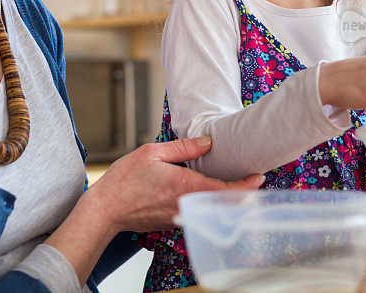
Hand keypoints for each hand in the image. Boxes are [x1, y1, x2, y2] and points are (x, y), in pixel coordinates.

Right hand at [84, 136, 264, 234]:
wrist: (105, 210)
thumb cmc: (125, 180)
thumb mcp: (152, 152)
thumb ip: (184, 148)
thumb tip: (209, 141)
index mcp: (185, 186)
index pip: (226, 190)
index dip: (247, 185)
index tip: (260, 176)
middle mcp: (187, 205)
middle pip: (224, 204)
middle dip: (242, 193)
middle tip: (255, 179)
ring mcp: (181, 217)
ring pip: (212, 210)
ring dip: (227, 200)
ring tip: (238, 184)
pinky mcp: (173, 222)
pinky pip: (199, 213)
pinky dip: (210, 204)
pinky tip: (211, 193)